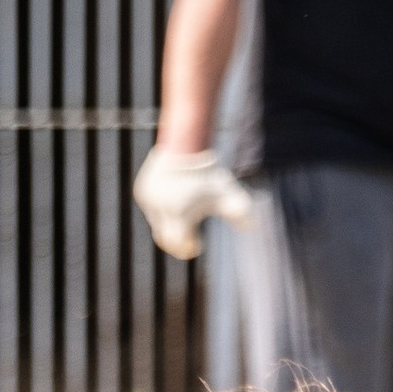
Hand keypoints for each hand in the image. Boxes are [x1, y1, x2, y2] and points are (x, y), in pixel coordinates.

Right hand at [132, 144, 253, 261]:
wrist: (186, 143)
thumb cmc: (209, 172)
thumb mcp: (226, 192)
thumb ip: (239, 211)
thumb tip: (251, 227)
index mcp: (178, 213)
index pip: (177, 244)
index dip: (187, 248)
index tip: (197, 245)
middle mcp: (160, 208)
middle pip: (166, 237)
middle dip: (178, 240)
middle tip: (190, 238)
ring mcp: (148, 199)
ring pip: (158, 223)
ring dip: (171, 223)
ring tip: (184, 211)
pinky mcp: (141, 191)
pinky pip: (151, 209)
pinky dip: (162, 210)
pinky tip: (174, 200)